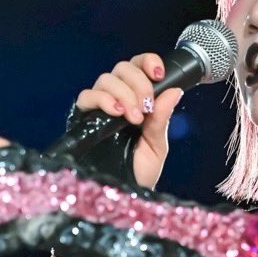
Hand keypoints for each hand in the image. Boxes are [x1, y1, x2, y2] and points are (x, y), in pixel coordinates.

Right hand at [75, 53, 183, 189]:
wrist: (124, 194)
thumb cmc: (140, 171)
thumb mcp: (157, 145)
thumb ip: (162, 118)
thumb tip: (175, 91)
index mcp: (137, 100)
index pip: (138, 67)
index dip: (147, 62)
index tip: (159, 74)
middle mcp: (117, 99)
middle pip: (122, 68)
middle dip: (138, 83)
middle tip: (146, 107)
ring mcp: (99, 108)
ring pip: (106, 79)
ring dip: (124, 94)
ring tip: (133, 117)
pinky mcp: (82, 118)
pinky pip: (87, 96)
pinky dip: (103, 99)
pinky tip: (117, 113)